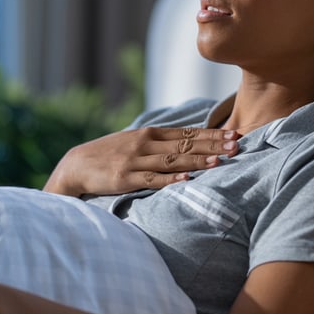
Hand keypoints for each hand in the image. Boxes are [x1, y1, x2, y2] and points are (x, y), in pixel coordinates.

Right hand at [44, 126, 238, 196]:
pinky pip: (152, 179)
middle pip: (185, 145)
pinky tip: (186, 181)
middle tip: (237, 146)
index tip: (234, 134)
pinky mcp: (126, 178)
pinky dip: (170, 180)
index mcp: (150, 134)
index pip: (187, 133)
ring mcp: (136, 161)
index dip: (212, 134)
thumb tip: (189, 144)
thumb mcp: (134, 142)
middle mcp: (145, 144)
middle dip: (213, 145)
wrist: (76, 165)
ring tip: (219, 162)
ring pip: (173, 161)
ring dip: (197, 162)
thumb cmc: (109, 155)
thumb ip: (159, 143)